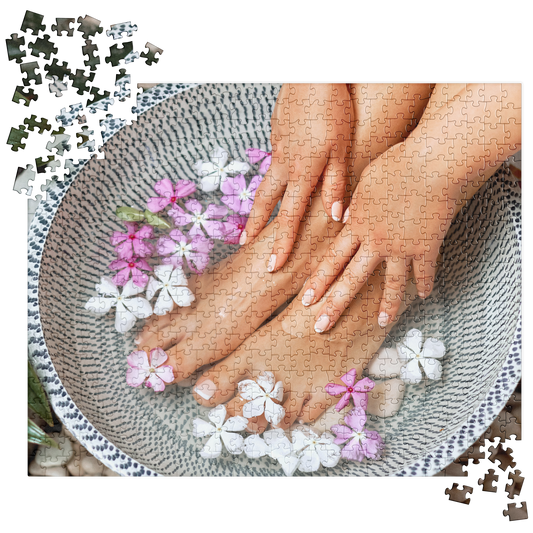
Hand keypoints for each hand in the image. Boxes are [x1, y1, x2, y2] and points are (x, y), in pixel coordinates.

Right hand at [240, 83, 352, 272]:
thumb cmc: (333, 107)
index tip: (273, 265)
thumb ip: (336, 183)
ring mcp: (277, 149)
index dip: (281, 243)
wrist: (312, 75)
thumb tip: (336, 215)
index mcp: (302, 171)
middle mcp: (284, 164)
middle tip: (245, 246)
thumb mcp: (342, 148)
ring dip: (258, 206)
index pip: (289, 217)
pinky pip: (274, 162)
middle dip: (254, 227)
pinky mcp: (277, 135)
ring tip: (253, 221)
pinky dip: (272, 178)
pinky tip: (281, 178)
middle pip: (264, 202)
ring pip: (265, 182)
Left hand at [300, 143, 450, 332]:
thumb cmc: (395, 163)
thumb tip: (344, 217)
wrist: (430, 162)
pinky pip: (425, 272)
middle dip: (335, 305)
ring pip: (392, 285)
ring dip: (387, 307)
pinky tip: (425, 296)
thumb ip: (353, 203)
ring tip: (382, 323)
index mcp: (357, 225)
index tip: (306, 300)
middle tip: (321, 327)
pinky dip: (425, 285)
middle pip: (351, 279)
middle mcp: (375, 242)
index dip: (318, 282)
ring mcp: (401, 247)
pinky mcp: (426, 247)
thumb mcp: (364, 181)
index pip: (332, 260)